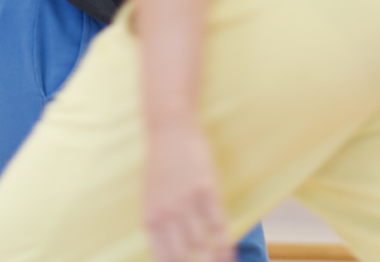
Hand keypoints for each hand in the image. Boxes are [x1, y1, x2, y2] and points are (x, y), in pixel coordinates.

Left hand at [143, 121, 229, 261]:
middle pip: (182, 258)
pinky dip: (226, 242)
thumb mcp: (151, 198)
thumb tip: (170, 251)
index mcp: (149, 219)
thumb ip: (159, 225)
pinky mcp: (206, 191)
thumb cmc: (160, 164)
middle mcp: (166, 215)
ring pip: (202, 245)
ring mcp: (186, 204)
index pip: (164, 259)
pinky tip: (229, 252)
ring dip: (214, 258)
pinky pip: (219, 225)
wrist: (170, 130)